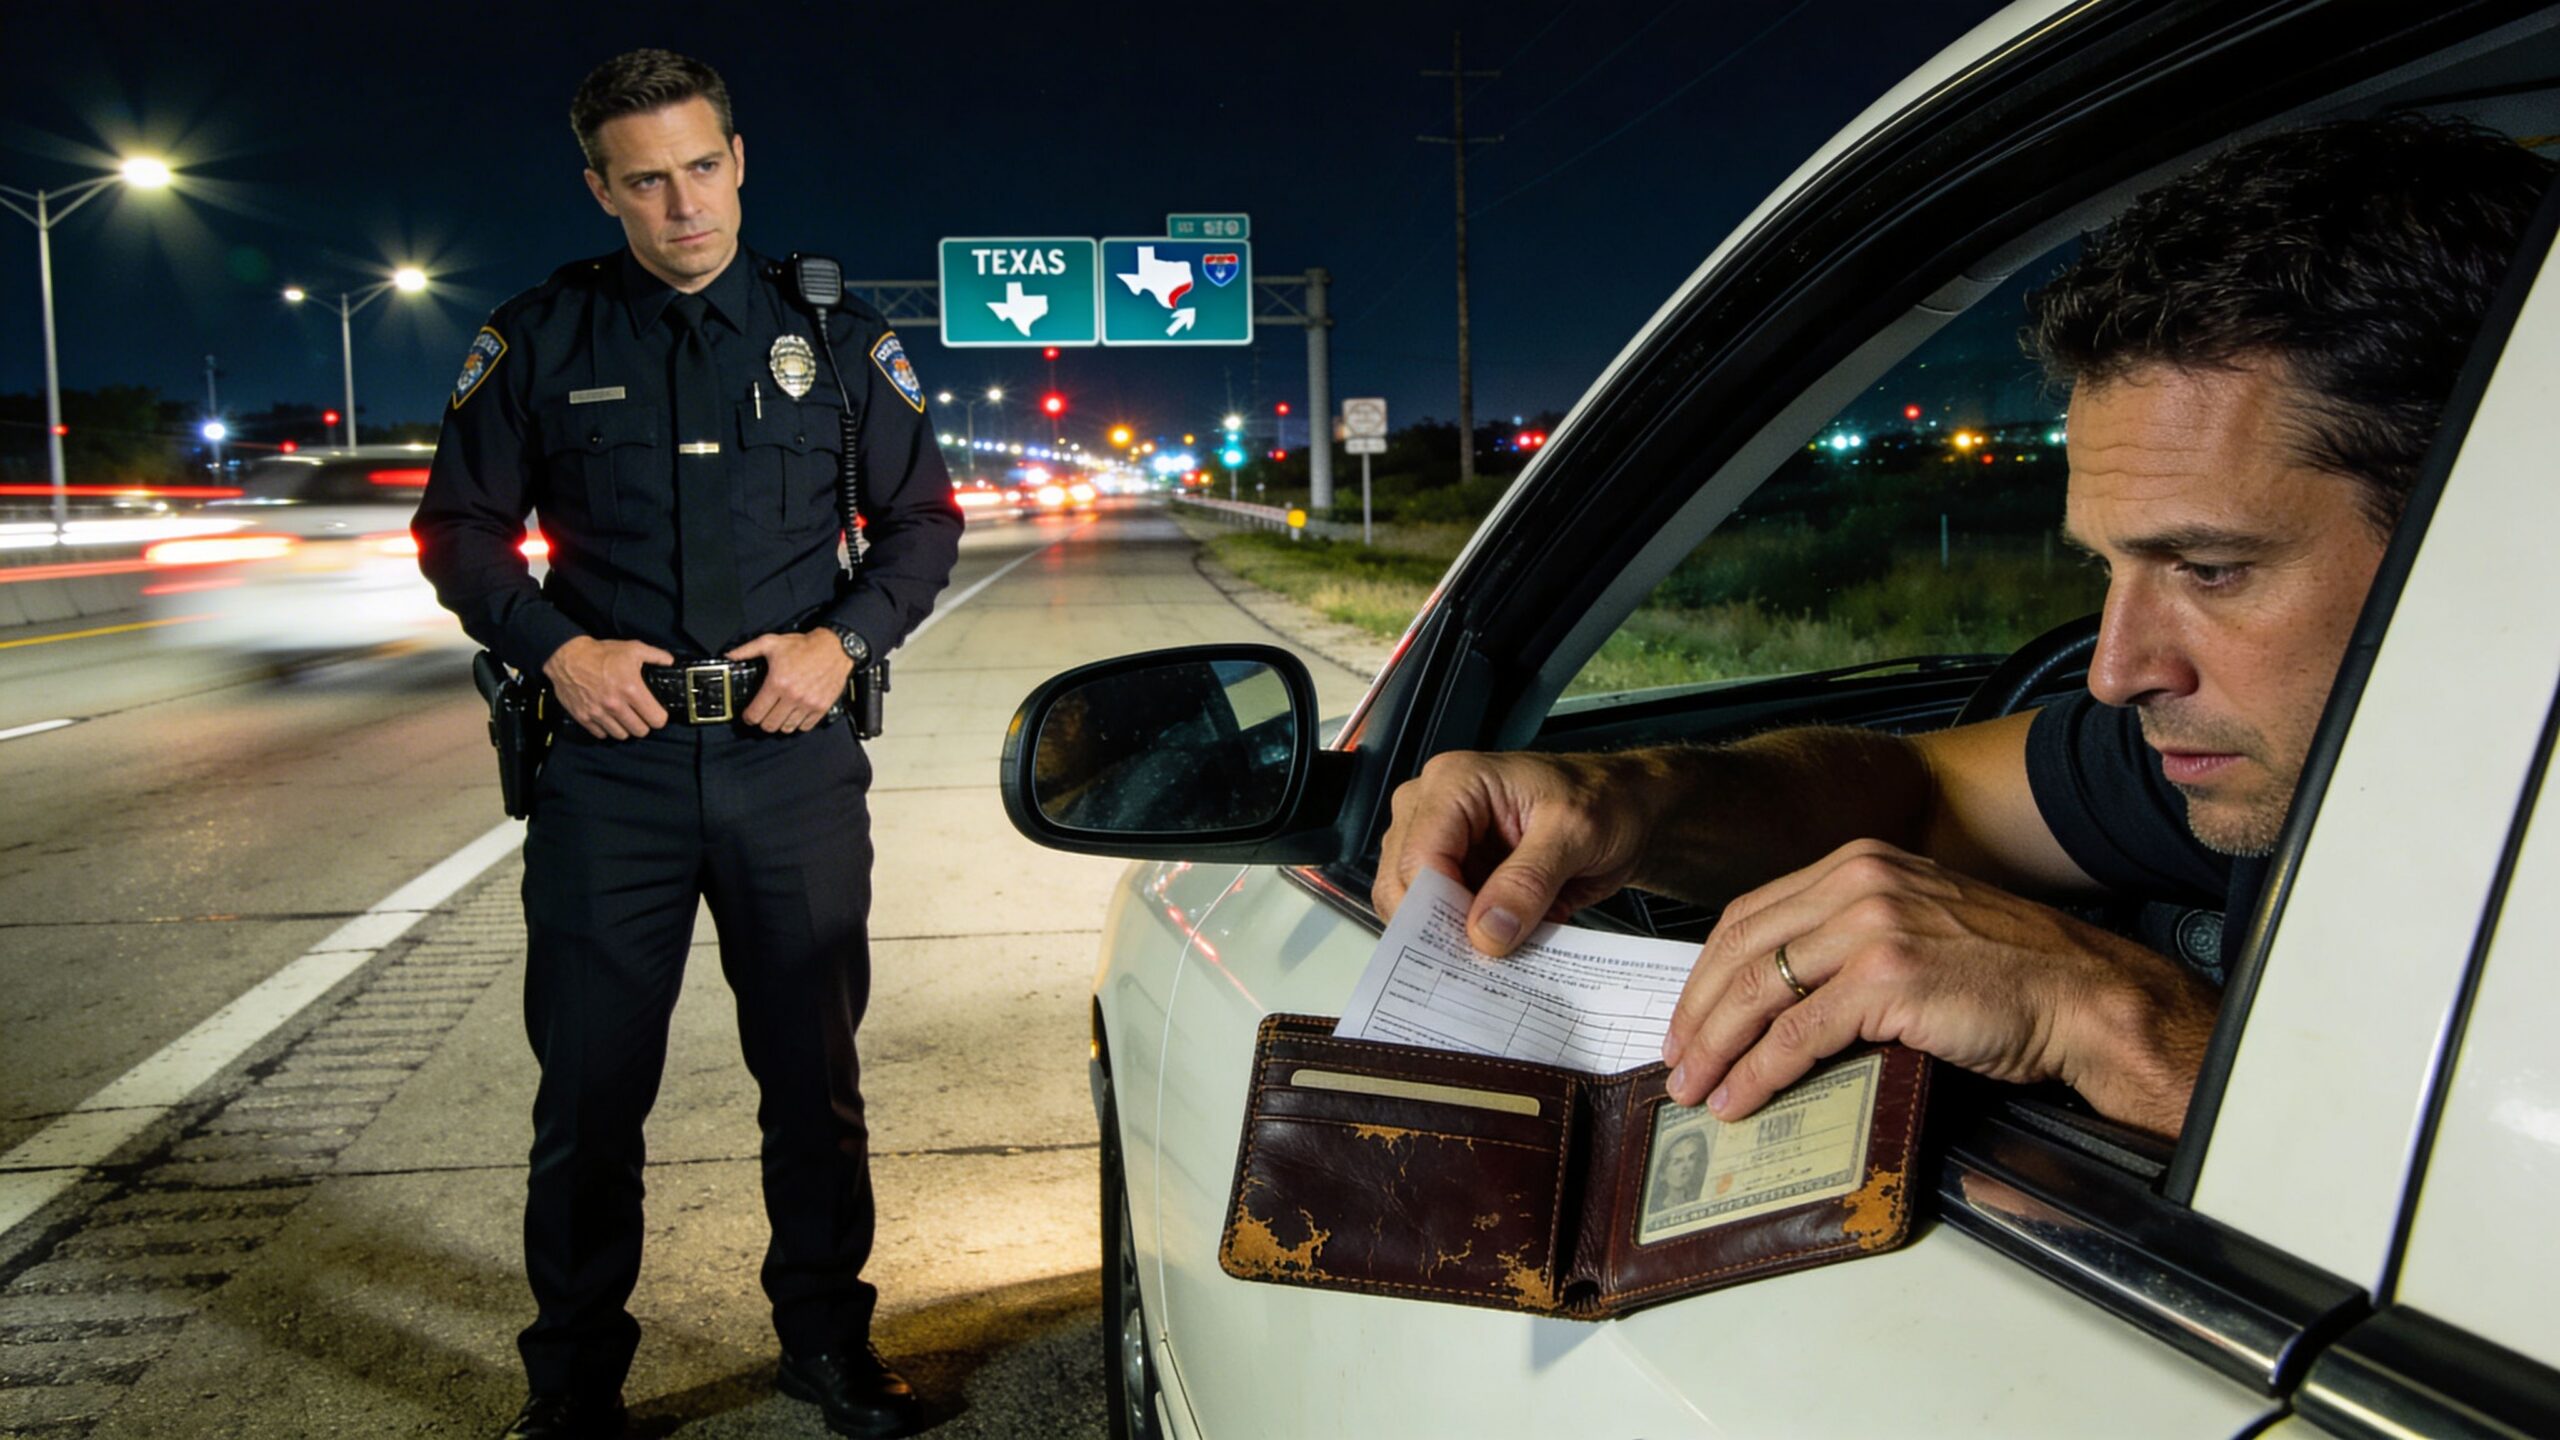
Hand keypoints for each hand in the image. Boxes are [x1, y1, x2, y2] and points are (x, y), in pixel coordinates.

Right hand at [542, 635, 672, 739]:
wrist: (567, 657)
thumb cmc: (601, 653)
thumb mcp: (633, 648)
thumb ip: (656, 655)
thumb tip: (670, 662)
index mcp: (631, 690)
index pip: (656, 719)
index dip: (659, 717)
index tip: (656, 712)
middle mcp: (615, 705)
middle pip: (640, 731)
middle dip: (644, 724)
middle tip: (640, 715)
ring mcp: (598, 713)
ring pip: (621, 735)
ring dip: (625, 728)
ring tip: (624, 717)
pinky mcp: (583, 717)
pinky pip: (601, 734)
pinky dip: (606, 729)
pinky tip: (608, 718)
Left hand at [727, 630, 852, 733]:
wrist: (834, 648)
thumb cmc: (804, 646)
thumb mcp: (771, 643)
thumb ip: (747, 650)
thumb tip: (729, 656)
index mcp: (777, 682)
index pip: (756, 713)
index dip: (748, 717)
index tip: (749, 715)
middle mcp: (792, 696)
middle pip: (770, 725)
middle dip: (763, 722)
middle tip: (763, 715)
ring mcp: (808, 704)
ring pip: (787, 728)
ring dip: (780, 724)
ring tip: (779, 715)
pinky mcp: (821, 707)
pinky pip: (805, 727)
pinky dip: (798, 724)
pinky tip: (795, 715)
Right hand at [1374, 750, 1660, 955]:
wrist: (1625, 811)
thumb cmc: (1603, 801)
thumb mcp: (1577, 833)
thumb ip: (1530, 881)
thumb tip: (1487, 931)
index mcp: (1455, 783)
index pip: (1418, 856)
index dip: (1439, 909)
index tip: (1479, 946)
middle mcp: (1433, 807)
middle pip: (1402, 882)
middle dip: (1440, 925)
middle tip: (1488, 956)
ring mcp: (1438, 840)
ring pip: (1413, 904)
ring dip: (1452, 934)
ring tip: (1501, 949)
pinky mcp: (1453, 871)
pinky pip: (1438, 915)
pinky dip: (1466, 936)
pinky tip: (1502, 942)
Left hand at [1660, 837, 2217, 1137]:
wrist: (2081, 995)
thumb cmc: (2006, 974)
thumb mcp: (1913, 928)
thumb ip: (1846, 941)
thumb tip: (1774, 999)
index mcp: (1858, 865)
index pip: (1752, 916)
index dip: (1707, 973)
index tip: (1686, 1017)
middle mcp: (1858, 884)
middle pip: (1743, 951)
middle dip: (1698, 1014)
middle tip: (1674, 1060)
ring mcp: (1872, 927)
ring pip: (1760, 993)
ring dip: (1716, 1049)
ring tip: (1695, 1088)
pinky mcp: (1887, 979)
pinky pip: (1798, 1033)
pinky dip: (1759, 1073)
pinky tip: (1740, 1098)